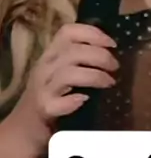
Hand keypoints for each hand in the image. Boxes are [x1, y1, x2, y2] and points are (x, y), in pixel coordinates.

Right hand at [13, 23, 118, 153]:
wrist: (27, 125)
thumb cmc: (53, 93)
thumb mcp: (62, 69)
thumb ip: (80, 58)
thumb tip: (112, 51)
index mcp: (52, 53)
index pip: (68, 32)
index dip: (92, 33)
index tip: (112, 44)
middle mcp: (45, 66)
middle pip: (73, 51)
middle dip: (100, 56)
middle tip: (115, 67)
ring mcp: (42, 88)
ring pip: (68, 74)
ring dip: (94, 76)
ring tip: (109, 83)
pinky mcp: (43, 109)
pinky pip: (58, 102)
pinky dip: (73, 101)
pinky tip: (84, 100)